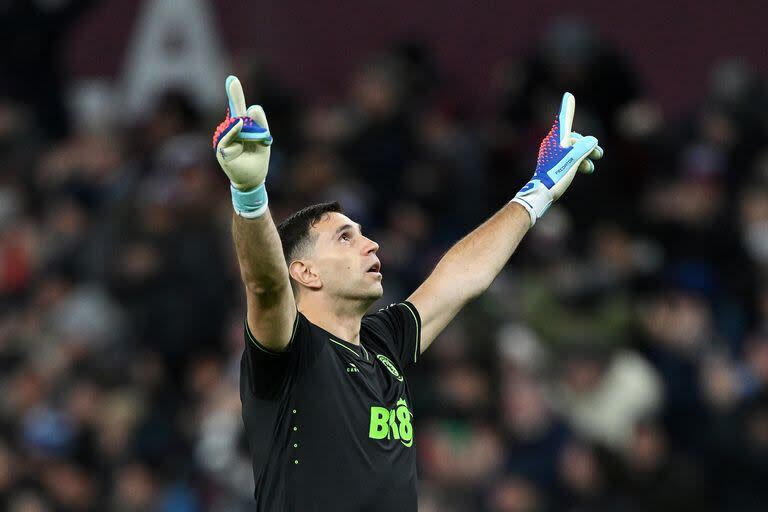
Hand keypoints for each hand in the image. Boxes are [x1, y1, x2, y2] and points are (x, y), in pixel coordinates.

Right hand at [213, 75, 272, 190]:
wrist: (253, 179)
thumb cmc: (257, 159)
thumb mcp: (263, 140)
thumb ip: (260, 124)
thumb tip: (253, 107)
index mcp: (242, 128)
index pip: (238, 109)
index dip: (235, 94)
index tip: (232, 79)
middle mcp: (232, 132)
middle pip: (236, 112)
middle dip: (235, 96)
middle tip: (232, 80)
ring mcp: (225, 140)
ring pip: (235, 125)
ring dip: (246, 130)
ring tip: (253, 141)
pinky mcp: (221, 150)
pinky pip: (227, 138)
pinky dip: (235, 134)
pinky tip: (240, 135)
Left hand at [512, 92, 602, 225]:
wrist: (540, 193)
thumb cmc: (556, 175)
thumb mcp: (574, 160)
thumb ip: (584, 147)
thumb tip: (592, 140)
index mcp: (556, 139)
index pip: (564, 119)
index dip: (568, 107)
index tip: (569, 95)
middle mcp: (552, 144)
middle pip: (572, 138)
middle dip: (587, 145)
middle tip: (600, 154)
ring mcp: (551, 154)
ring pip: (571, 150)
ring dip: (584, 156)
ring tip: (591, 168)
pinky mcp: (551, 164)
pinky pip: (567, 157)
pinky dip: (577, 162)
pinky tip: (584, 169)